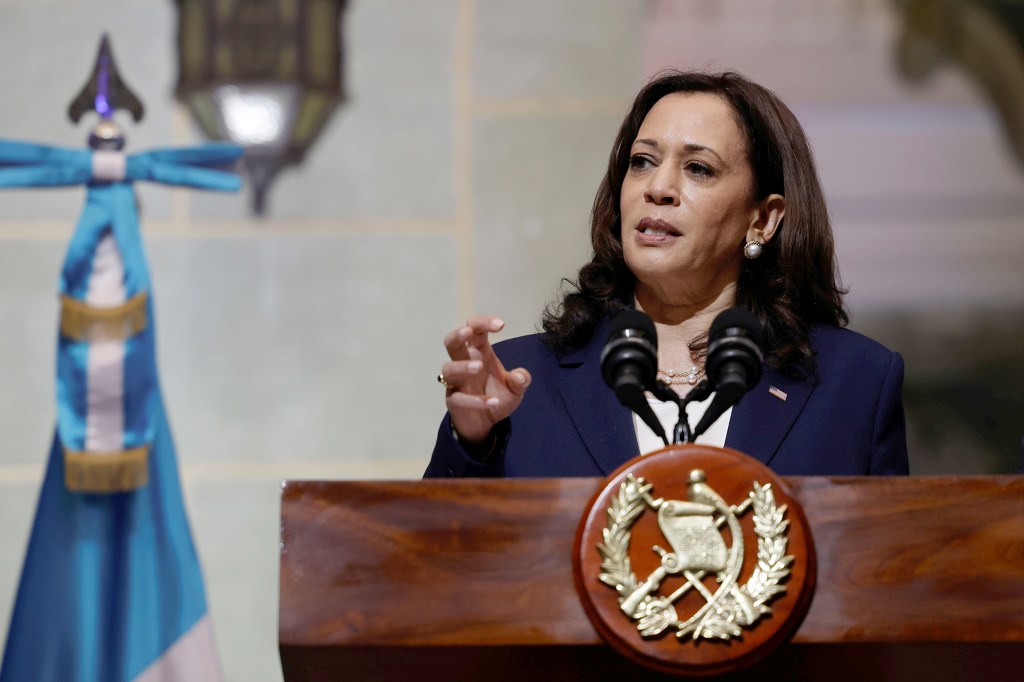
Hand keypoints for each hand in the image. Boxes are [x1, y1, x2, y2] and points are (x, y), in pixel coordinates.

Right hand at [440, 315, 531, 443]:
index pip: (475, 330)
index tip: (501, 325)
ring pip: (448, 368)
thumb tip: (519, 376)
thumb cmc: (497, 396)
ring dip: (463, 365)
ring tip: (479, 367)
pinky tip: (491, 402)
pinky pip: (458, 398)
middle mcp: (465, 363)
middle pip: (451, 342)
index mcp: (479, 353)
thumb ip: (520, 380)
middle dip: (458, 335)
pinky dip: (474, 400)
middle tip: (469, 332)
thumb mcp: (516, 389)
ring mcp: (456, 382)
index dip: (484, 323)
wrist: (487, 424)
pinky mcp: (454, 401)